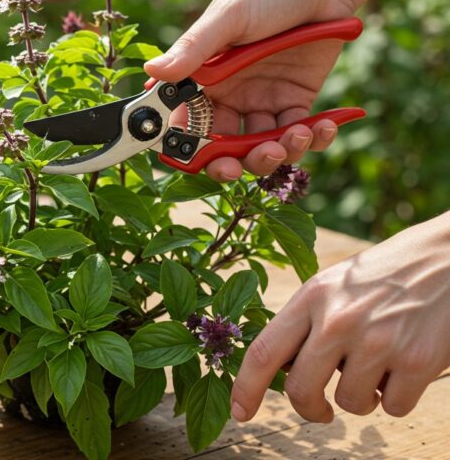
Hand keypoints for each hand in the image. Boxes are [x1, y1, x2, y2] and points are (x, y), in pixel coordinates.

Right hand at [144, 0, 358, 182]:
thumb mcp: (229, 18)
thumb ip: (193, 48)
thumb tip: (152, 71)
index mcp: (204, 78)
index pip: (186, 123)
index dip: (189, 147)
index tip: (201, 158)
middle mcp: (230, 95)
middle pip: (223, 146)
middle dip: (234, 162)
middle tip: (245, 163)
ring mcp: (263, 101)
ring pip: (261, 147)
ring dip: (277, 153)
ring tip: (296, 135)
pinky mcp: (298, 102)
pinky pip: (299, 134)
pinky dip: (313, 139)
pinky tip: (323, 127)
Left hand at [230, 212, 449, 422]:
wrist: (448, 256)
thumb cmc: (384, 274)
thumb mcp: (334, 284)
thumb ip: (305, 322)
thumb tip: (281, 369)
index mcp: (312, 298)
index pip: (263, 352)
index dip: (246, 388)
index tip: (240, 413)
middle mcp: (338, 320)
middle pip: (301, 390)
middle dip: (309, 409)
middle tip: (321, 410)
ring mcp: (378, 341)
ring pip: (350, 403)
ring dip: (362, 398)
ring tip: (376, 368)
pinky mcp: (417, 361)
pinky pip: (393, 407)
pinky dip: (397, 398)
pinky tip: (404, 367)